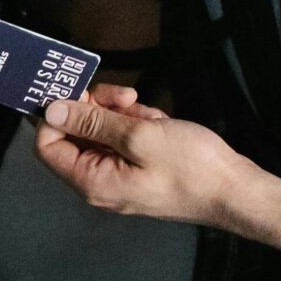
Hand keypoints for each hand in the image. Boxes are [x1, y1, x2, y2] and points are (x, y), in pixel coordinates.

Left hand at [35, 88, 245, 226]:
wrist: (233, 190)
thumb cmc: (191, 167)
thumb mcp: (140, 136)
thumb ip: (93, 122)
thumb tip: (52, 111)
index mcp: (92, 181)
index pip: (47, 146)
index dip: (55, 115)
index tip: (78, 90)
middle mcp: (99, 183)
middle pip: (75, 135)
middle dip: (97, 109)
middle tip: (127, 96)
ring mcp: (119, 177)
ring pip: (101, 132)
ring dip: (122, 114)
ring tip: (151, 114)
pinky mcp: (137, 169)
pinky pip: (122, 140)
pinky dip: (137, 124)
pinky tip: (159, 122)